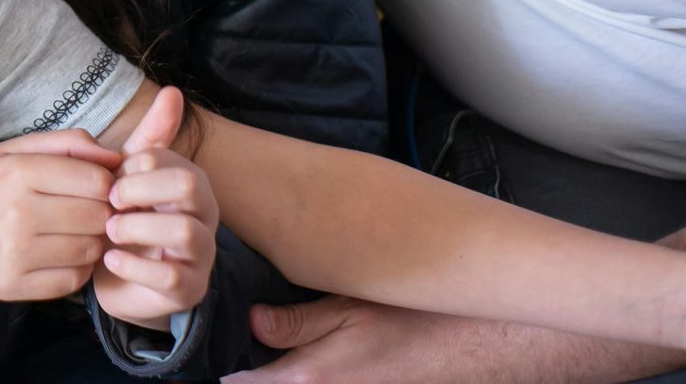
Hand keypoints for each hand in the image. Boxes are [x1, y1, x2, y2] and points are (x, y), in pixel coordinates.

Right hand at [0, 128, 123, 301]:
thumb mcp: (13, 150)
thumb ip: (66, 144)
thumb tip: (115, 157)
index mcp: (17, 172)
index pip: (96, 180)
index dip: (106, 182)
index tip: (95, 185)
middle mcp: (17, 213)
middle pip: (97, 216)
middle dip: (102, 212)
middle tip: (86, 209)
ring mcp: (15, 254)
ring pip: (90, 250)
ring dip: (91, 241)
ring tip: (73, 230)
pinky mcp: (14, 285)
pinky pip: (72, 280)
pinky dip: (76, 268)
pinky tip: (60, 254)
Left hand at [97, 86, 217, 325]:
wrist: (119, 277)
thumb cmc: (127, 216)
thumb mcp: (131, 175)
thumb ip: (150, 137)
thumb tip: (174, 91)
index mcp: (192, 181)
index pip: (169, 158)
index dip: (133, 167)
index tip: (110, 180)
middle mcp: (205, 215)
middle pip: (188, 184)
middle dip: (141, 190)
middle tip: (110, 202)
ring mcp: (201, 255)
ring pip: (183, 232)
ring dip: (136, 228)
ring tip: (109, 232)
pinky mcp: (189, 290)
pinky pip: (171, 277)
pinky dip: (134, 266)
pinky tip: (111, 259)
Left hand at [224, 298, 519, 383]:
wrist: (487, 349)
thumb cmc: (419, 321)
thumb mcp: (351, 308)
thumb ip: (297, 322)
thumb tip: (252, 324)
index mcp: (309, 380)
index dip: (218, 369)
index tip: (198, 348)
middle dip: (244, 371)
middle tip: (228, 340)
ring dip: (275, 373)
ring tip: (260, 346)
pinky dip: (299, 376)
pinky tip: (298, 357)